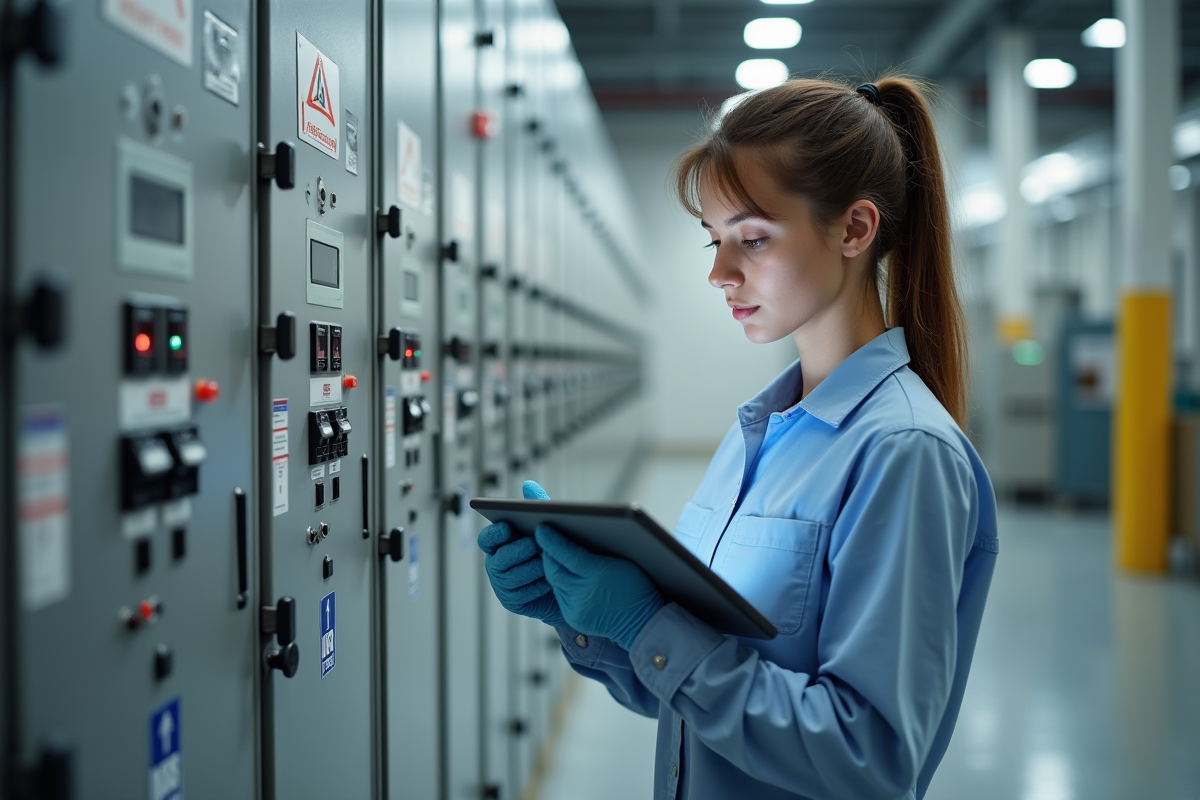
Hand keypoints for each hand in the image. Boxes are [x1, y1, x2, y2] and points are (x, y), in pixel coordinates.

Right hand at [478, 480, 563, 626]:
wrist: (571, 585)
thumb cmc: (554, 550)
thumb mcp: (549, 528)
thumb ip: (537, 507)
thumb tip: (528, 485)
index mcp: (500, 544)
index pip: (487, 538)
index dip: (494, 533)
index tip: (508, 526)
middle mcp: (496, 563)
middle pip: (499, 558)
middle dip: (517, 551)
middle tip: (535, 544)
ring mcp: (502, 584)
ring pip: (511, 577)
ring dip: (530, 569)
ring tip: (547, 562)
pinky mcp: (512, 601)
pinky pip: (521, 595)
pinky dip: (536, 587)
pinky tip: (550, 581)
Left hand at [537, 526, 664, 650]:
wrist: (643, 622)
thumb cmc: (637, 586)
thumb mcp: (622, 562)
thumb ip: (595, 553)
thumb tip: (572, 539)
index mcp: (597, 575)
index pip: (566, 554)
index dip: (551, 541)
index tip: (541, 529)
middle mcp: (583, 593)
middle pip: (554, 569)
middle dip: (547, 553)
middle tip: (545, 540)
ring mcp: (576, 608)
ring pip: (554, 582)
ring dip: (552, 567)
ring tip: (552, 554)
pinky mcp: (573, 618)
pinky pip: (560, 595)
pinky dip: (559, 583)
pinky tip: (562, 574)